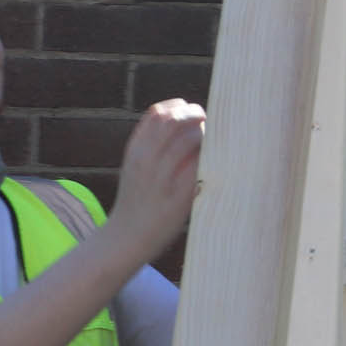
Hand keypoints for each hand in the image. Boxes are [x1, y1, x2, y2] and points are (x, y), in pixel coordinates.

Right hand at [111, 99, 205, 251]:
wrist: (125, 238)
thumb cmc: (137, 201)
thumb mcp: (136, 167)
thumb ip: (153, 147)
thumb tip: (183, 126)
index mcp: (136, 150)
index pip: (158, 113)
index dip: (179, 107)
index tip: (193, 112)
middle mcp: (146, 158)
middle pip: (174, 119)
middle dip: (197, 114)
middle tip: (209, 124)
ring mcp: (162, 175)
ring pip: (190, 138)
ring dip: (207, 135)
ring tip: (216, 144)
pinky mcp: (179, 192)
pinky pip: (200, 164)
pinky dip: (211, 156)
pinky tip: (219, 161)